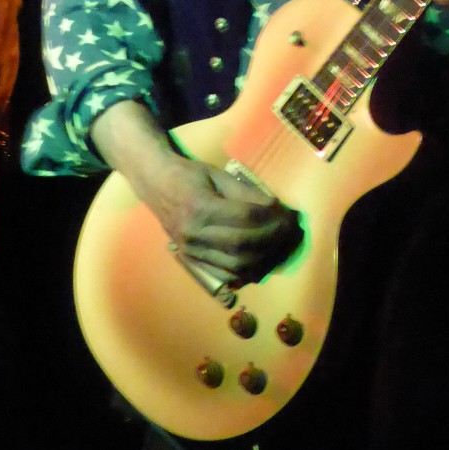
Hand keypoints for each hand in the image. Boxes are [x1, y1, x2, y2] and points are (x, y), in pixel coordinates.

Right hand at [153, 155, 302, 289]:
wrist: (157, 185)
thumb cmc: (190, 175)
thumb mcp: (218, 175)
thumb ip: (245, 193)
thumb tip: (276, 209)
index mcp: (200, 207)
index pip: (246, 217)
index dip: (272, 217)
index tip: (289, 213)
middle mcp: (194, 233)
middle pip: (244, 244)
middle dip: (274, 238)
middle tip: (291, 230)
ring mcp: (191, 250)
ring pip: (237, 264)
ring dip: (266, 257)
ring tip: (282, 245)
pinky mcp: (192, 260)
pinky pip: (225, 274)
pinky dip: (249, 270)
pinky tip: (264, 259)